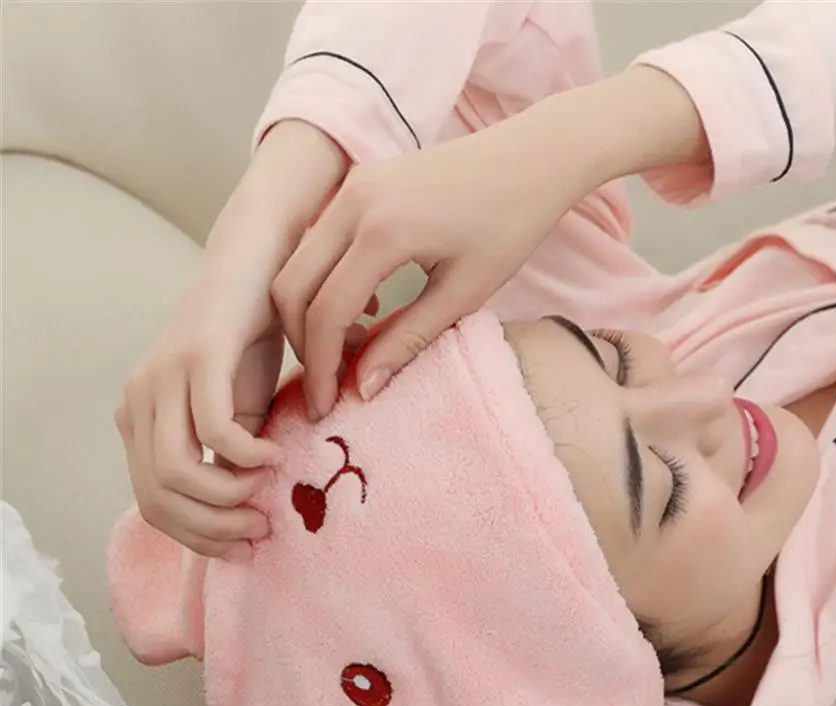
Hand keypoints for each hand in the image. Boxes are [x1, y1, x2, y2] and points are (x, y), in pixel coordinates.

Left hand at [116, 122, 348, 558]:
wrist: (264, 259)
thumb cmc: (255, 335)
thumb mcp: (243, 409)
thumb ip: (232, 457)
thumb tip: (244, 508)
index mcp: (143, 417)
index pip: (151, 503)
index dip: (197, 538)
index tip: (244, 545)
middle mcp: (139, 399)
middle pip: (156, 498)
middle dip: (212, 530)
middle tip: (259, 529)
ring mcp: (163, 377)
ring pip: (175, 472)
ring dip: (226, 499)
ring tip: (265, 495)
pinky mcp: (199, 357)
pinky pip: (213, 432)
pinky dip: (245, 455)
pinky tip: (272, 453)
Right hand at [271, 116, 585, 418]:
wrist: (533, 157)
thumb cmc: (512, 223)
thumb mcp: (465, 293)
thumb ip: (407, 340)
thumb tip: (363, 388)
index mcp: (381, 231)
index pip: (325, 313)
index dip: (320, 369)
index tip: (325, 407)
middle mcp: (353, 202)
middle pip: (291, 287)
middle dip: (302, 345)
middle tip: (327, 387)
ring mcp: (351, 187)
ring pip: (298, 264)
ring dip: (310, 315)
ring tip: (349, 355)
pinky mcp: (358, 183)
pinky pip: (318, 242)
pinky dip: (323, 283)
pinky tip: (364, 312)